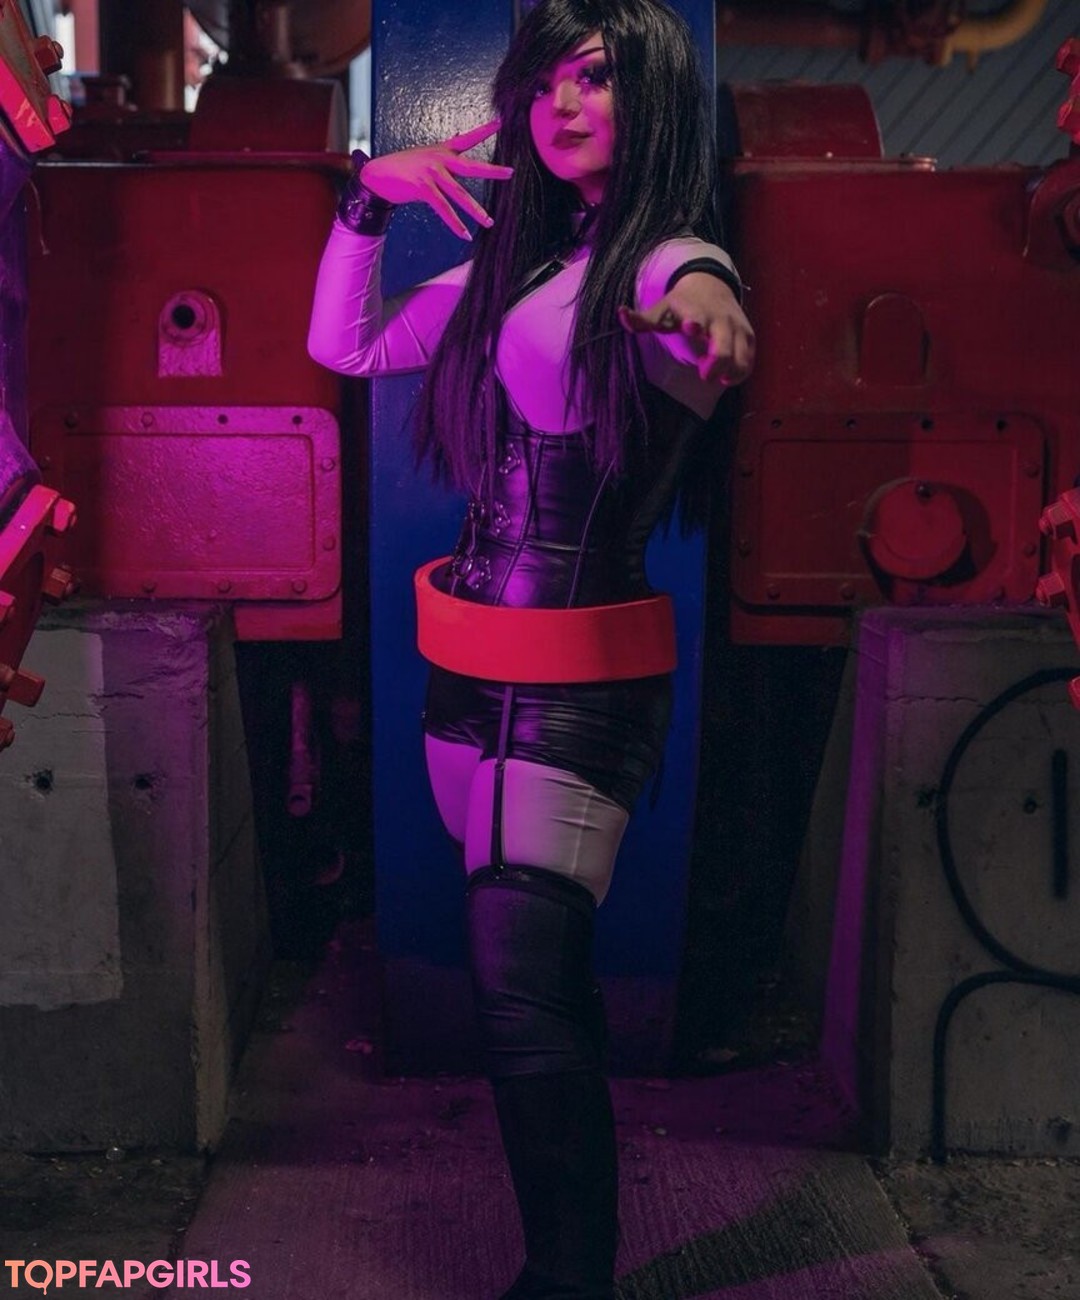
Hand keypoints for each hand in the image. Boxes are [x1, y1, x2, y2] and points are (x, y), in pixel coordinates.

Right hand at [360, 120, 512, 240]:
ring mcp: (431, 173)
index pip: (466, 139)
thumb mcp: (425, 157)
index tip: (500, 123)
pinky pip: (443, 208)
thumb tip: (458, 149)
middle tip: (510, 173)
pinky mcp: (422, 187)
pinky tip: (464, 233)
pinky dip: (454, 223)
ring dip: (475, 210)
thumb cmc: (403, 168)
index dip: (483, 131)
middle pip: (471, 166)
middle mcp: (439, 159)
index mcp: (441, 150)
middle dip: (492, 171)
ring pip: (459, 193)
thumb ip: (444, 158)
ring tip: (489, 221)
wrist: (378, 174)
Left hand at [618, 274, 755, 386]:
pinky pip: (749, 360)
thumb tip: (621, 314)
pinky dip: (740, 373)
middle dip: (716, 364)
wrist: (711, 284)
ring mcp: (736, 327)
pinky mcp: (748, 335)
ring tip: (716, 377)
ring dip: (730, 372)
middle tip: (704, 375)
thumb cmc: (681, 304)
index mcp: (694, 311)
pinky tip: (727, 377)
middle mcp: (718, 318)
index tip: (692, 327)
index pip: (697, 317)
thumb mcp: (661, 310)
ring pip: (740, 356)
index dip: (695, 323)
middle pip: (723, 346)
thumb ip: (641, 319)